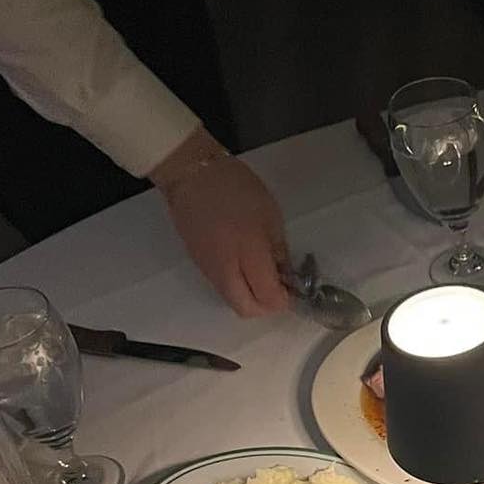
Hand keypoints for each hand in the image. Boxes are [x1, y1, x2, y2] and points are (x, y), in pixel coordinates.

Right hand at [150, 130, 289, 316]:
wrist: (191, 173)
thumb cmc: (237, 189)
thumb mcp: (270, 216)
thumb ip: (279, 251)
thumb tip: (286, 276)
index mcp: (248, 256)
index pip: (268, 298)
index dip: (284, 298)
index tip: (292, 286)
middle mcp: (226, 271)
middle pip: (248, 310)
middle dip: (266, 305)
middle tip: (278, 286)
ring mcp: (208, 270)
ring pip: (233, 301)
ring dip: (251, 297)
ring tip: (261, 274)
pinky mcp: (198, 264)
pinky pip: (222, 287)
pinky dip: (237, 286)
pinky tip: (244, 265)